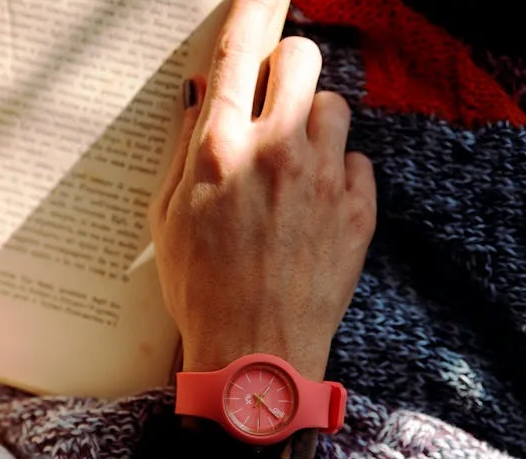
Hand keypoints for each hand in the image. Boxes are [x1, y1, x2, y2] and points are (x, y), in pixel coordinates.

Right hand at [149, 0, 376, 379]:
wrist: (256, 356)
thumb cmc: (200, 291)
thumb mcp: (167, 218)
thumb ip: (184, 148)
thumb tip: (200, 95)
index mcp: (219, 150)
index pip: (238, 50)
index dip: (253, 7)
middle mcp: (275, 152)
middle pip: (299, 57)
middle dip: (286, 64)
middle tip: (271, 96)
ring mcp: (323, 180)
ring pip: (333, 105)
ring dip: (311, 121)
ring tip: (291, 164)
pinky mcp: (358, 211)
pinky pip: (357, 160)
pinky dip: (338, 173)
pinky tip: (314, 206)